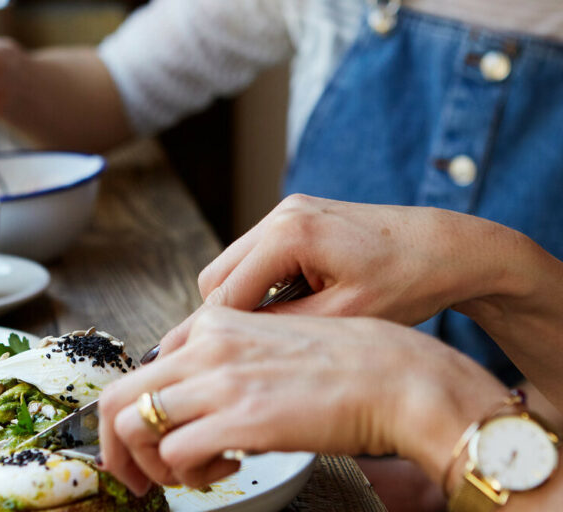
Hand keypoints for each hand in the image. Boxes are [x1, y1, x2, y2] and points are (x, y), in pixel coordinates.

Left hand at [98, 307, 507, 494]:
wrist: (395, 376)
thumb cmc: (342, 365)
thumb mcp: (269, 345)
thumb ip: (225, 362)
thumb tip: (194, 398)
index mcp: (213, 325)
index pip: (140, 370)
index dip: (133, 414)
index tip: (146, 441)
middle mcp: (206, 347)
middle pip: (117, 399)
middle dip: (116, 449)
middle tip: (135, 477)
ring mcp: (220, 380)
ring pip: (136, 428)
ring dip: (153, 465)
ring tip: (189, 473)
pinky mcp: (241, 419)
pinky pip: (176, 454)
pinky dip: (188, 474)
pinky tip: (225, 469)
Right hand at [160, 194, 524, 353]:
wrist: (448, 247)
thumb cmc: (407, 282)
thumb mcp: (344, 318)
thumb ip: (282, 326)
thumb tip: (237, 341)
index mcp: (288, 235)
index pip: (224, 295)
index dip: (227, 335)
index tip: (233, 366)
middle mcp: (280, 214)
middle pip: (216, 277)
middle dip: (231, 315)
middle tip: (263, 348)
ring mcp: (286, 211)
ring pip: (232, 266)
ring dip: (247, 298)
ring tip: (285, 325)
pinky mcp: (295, 216)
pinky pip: (256, 256)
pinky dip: (264, 283)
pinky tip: (297, 302)